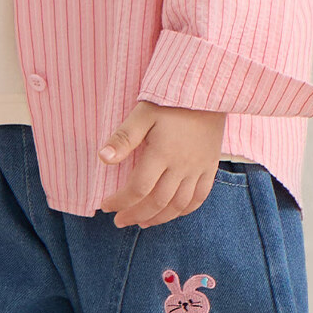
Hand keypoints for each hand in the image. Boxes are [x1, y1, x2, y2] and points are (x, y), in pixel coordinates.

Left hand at [96, 101, 228, 227]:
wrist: (207, 90)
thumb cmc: (171, 100)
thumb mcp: (143, 113)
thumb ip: (124, 137)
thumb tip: (103, 158)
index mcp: (161, 154)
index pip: (138, 189)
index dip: (120, 201)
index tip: (106, 205)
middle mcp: (181, 166)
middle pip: (157, 202)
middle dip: (135, 215)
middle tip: (120, 221)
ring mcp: (198, 168)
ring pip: (178, 205)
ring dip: (158, 218)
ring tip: (142, 222)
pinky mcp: (210, 166)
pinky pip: (200, 197)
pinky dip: (185, 210)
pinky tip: (172, 213)